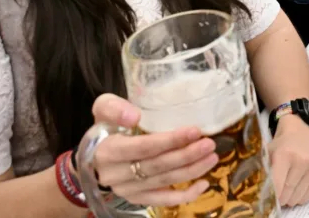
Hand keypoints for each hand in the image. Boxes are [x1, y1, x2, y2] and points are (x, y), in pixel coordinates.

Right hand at [89, 94, 217, 206]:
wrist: (97, 149)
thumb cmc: (107, 124)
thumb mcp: (105, 107)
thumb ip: (115, 108)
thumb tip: (134, 116)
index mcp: (107, 151)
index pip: (143, 148)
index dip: (170, 140)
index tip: (195, 131)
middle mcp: (115, 175)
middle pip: (157, 166)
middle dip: (186, 155)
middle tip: (209, 144)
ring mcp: (127, 189)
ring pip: (163, 182)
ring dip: (191, 171)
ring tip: (212, 157)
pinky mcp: (137, 198)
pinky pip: (163, 201)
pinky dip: (185, 195)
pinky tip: (204, 183)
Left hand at [269, 114, 308, 206]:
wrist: (300, 135)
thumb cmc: (280, 146)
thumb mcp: (267, 154)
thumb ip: (264, 172)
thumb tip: (264, 194)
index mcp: (285, 155)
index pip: (277, 184)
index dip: (271, 195)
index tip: (268, 198)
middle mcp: (302, 161)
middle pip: (287, 194)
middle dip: (280, 198)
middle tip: (277, 193)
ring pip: (297, 198)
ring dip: (290, 198)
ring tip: (287, 188)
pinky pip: (308, 197)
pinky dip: (300, 196)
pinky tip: (297, 186)